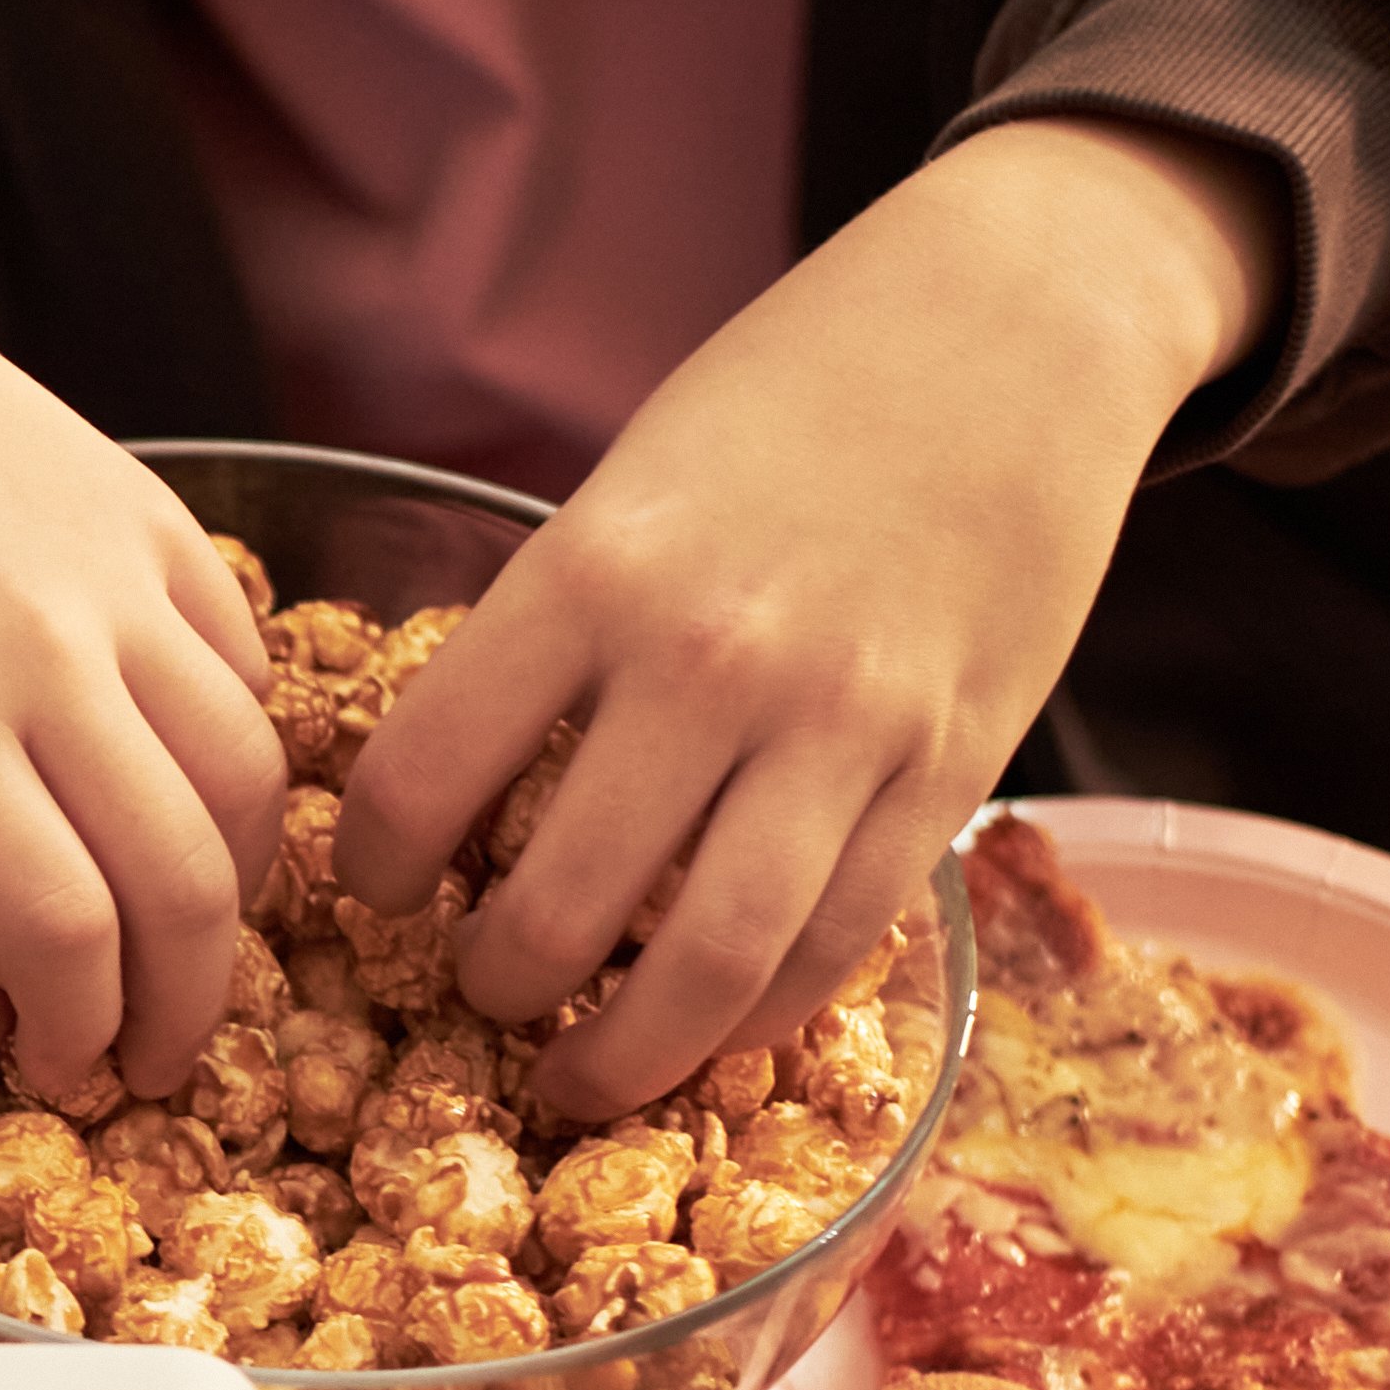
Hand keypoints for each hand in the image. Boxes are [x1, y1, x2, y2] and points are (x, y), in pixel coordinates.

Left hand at [0, 0, 285, 1098]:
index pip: (64, 933)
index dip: (83, 1033)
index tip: (64, 1072)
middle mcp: (42, 652)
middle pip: (184, 881)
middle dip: (184, 1009)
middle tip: (152, 1059)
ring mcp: (117, 576)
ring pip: (247, 782)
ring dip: (231, 894)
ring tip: (178, 943)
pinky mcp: (157, 516)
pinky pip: (247, 675)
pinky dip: (235, 764)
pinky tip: (174, 800)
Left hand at [337, 116, 1282, 1120]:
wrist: (1017, 322)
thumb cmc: (795, 395)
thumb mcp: (630, 482)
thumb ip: (556, 631)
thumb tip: (465, 791)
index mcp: (594, 572)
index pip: (421, 777)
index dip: (372, 867)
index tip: (378, 888)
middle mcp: (711, 661)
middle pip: (559, 913)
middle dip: (494, 988)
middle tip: (478, 993)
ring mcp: (845, 728)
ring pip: (710, 968)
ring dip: (622, 1053)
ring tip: (579, 1067)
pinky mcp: (951, 772)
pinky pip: (835, 945)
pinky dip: (758, 1013)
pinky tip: (714, 1021)